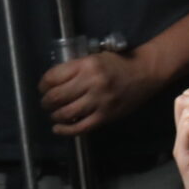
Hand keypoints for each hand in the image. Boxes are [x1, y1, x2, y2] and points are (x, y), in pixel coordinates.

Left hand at [42, 47, 163, 135]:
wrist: (145, 73)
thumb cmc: (118, 64)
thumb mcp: (95, 58)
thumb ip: (76, 69)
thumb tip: (52, 84)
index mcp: (87, 65)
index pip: (54, 77)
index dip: (43, 85)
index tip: (42, 88)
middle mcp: (92, 82)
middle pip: (57, 96)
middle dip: (46, 102)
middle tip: (46, 103)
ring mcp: (100, 101)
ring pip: (66, 113)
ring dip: (55, 115)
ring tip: (54, 114)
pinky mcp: (106, 116)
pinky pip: (81, 127)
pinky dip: (66, 130)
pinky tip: (58, 129)